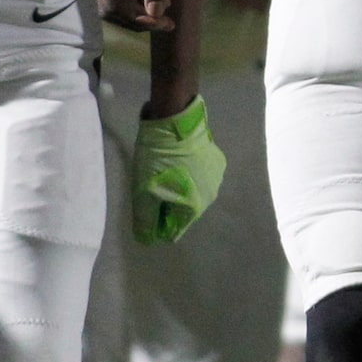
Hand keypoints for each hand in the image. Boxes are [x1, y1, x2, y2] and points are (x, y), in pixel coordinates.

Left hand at [130, 95, 225, 243]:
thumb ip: (145, 220)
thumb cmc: (157, 158)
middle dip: (167, 204)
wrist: (176, 120)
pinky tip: (180, 158)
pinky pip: (200, 176)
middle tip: (153, 184)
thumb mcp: (143, 191)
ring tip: (166, 169)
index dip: (157, 222)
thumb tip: (147, 241)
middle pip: (183, 212)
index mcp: (193, 207)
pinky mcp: (218, 161)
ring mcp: (217, 177)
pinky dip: (189, 173)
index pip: (173, 231)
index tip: (147, 204)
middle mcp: (210, 197)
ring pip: (193, 193)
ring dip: (179, 187)